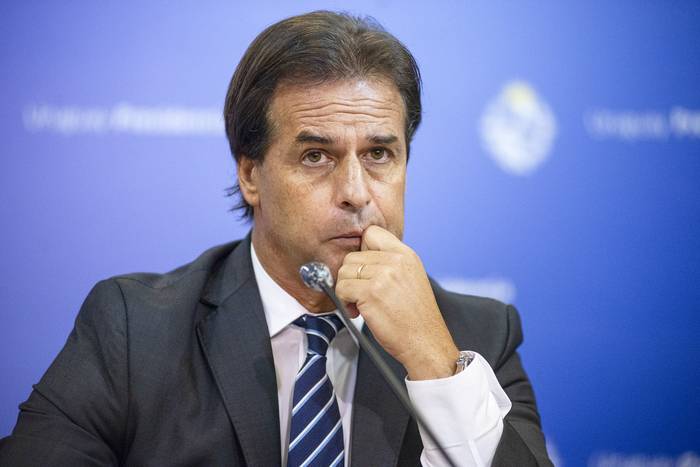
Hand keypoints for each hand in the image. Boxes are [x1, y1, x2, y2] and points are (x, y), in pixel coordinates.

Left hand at [335, 225, 459, 379]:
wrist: (426, 342)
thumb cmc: (415, 317)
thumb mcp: (410, 278)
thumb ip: (390, 263)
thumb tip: (359, 259)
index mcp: (406, 255)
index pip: (372, 233)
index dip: (362, 251)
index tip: (366, 271)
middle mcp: (396, 260)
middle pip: (352, 255)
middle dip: (352, 277)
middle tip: (362, 295)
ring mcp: (383, 275)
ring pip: (344, 272)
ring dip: (346, 290)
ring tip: (360, 305)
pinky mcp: (370, 292)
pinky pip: (341, 288)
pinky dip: (344, 302)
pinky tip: (358, 312)